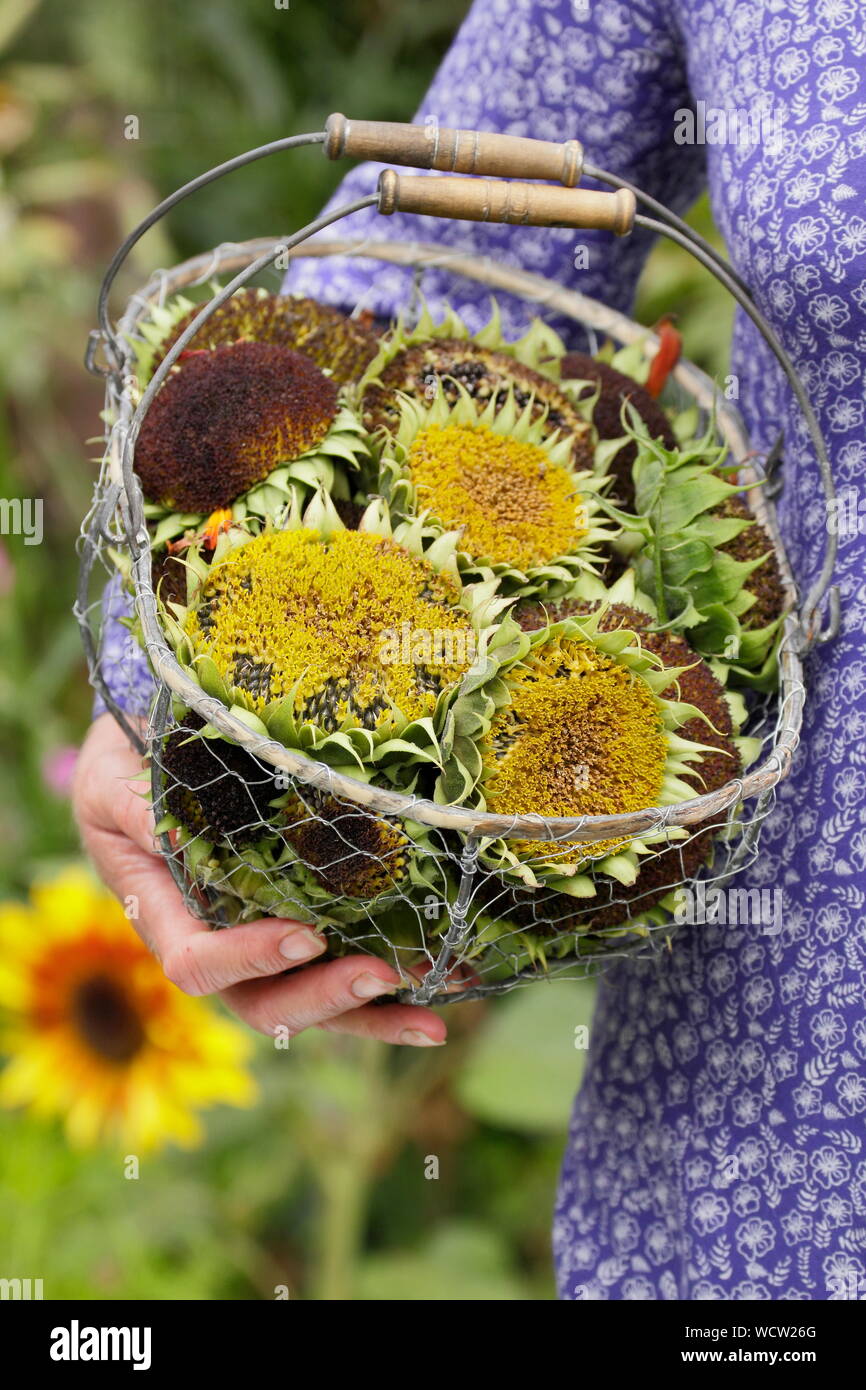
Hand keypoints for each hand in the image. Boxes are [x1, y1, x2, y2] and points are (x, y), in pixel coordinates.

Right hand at [72, 714, 446, 1046]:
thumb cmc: (127, 759)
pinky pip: (340, 972)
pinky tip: (442, 992)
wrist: (155, 747)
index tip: (305, 935)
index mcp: (162, 914)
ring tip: (434, 1013)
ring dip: (373, 1014)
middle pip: (262, 1003)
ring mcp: (259, 945)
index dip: (248, 959)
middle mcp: (214, 942)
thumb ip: (137, 810)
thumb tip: (168, 831)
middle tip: (383, 973)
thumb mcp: (113, 778)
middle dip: (325, 998)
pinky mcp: (300, 931)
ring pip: (311, 1003)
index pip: (198, 963)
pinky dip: (390, 993)